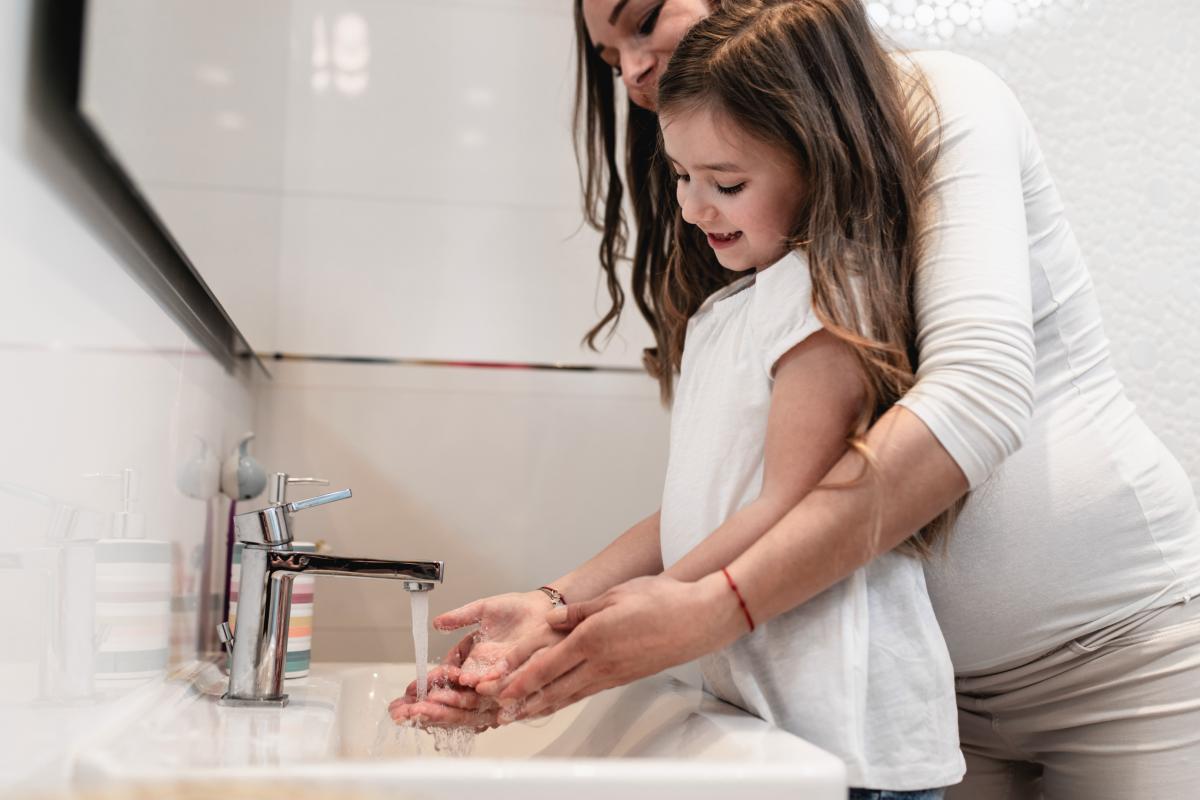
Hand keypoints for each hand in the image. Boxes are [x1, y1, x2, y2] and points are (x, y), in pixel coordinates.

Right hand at [388, 591, 563, 726]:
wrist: (547, 608)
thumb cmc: (518, 609)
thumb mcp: (483, 609)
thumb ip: (460, 617)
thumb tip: (437, 623)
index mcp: (473, 658)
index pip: (445, 676)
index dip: (428, 683)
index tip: (410, 690)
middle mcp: (484, 672)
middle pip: (454, 693)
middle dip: (432, 701)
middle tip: (411, 708)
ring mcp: (499, 676)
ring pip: (472, 694)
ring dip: (452, 699)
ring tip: (434, 701)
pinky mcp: (517, 675)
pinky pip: (498, 685)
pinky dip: (484, 686)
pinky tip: (470, 686)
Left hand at [490, 573, 744, 719]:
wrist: (697, 619)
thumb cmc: (660, 600)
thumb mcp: (613, 595)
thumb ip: (579, 611)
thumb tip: (552, 620)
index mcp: (591, 639)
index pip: (547, 665)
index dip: (521, 679)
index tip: (501, 688)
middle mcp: (600, 662)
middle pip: (554, 687)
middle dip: (526, 700)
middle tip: (503, 710)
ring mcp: (614, 673)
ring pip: (572, 693)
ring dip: (545, 704)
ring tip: (525, 713)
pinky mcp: (626, 676)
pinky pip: (590, 690)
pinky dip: (570, 698)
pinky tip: (563, 699)